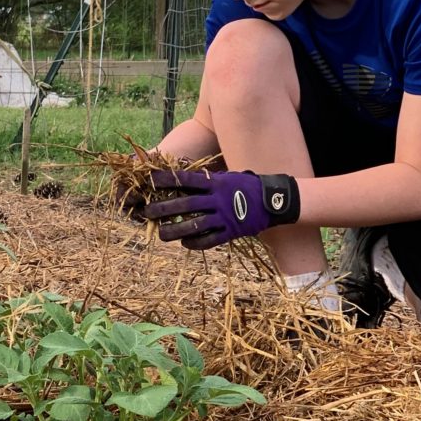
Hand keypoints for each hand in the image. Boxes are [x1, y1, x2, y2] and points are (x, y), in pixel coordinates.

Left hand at [145, 167, 300, 250]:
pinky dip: (195, 242)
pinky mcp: (231, 232)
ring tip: (161, 234)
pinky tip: (184, 243)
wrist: (274, 201)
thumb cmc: (246, 186)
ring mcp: (224, 216)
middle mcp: (218, 199)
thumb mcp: (227, 177)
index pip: (186, 180)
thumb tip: (183, 178)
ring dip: (175, 230)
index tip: (150, 181)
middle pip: (186, 204)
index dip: (167, 180)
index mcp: (215, 183)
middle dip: (163, 208)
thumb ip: (207, 180)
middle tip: (146, 212)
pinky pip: (210, 240)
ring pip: (194, 225)